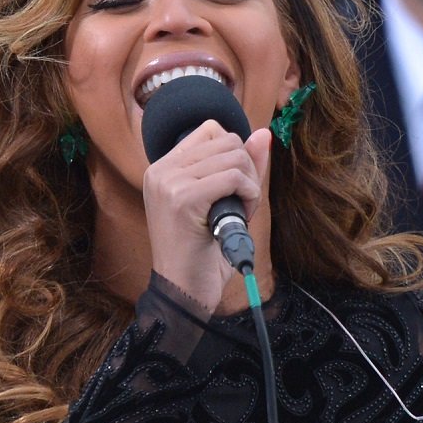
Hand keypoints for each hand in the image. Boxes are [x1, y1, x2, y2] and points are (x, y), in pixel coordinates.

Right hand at [142, 122, 271, 311]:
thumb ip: (241, 166)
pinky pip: (234, 177)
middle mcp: (160, 170)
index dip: (234, 154)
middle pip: (226, 139)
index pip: (210, 130)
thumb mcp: (223, 202)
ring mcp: (168, 182)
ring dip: (249, 184)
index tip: (235, 185)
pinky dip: (249, 195)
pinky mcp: (182, 198)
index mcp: (162, 168)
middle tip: (242, 201)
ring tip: (241, 211)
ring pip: (233, 156)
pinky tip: (242, 216)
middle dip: (246, 168)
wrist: (184, 292)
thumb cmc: (202, 253)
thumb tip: (262, 134)